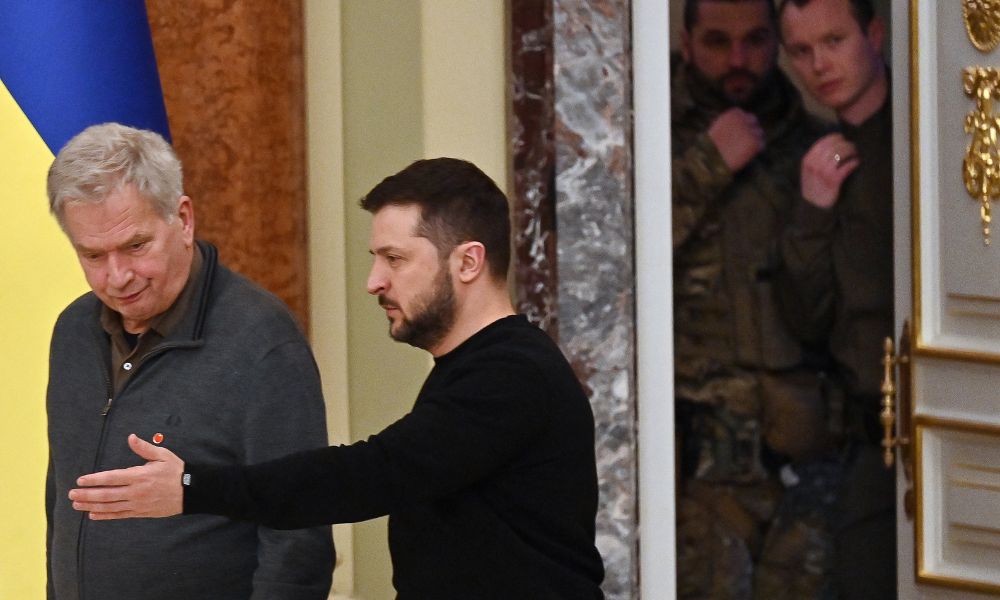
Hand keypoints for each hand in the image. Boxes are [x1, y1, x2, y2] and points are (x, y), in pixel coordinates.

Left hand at [69, 434, 184, 519]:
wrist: (191, 491)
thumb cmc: (176, 471)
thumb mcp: (163, 455)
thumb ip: (144, 448)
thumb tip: (130, 438)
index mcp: (139, 476)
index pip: (111, 478)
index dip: (94, 480)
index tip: (80, 481)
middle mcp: (136, 492)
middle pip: (106, 495)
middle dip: (86, 495)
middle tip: (71, 494)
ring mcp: (137, 504)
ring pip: (110, 507)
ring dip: (91, 506)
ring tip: (77, 505)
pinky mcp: (141, 512)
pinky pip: (119, 515)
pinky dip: (105, 516)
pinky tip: (93, 515)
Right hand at [707, 108, 764, 171]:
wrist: (710, 161)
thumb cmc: (709, 148)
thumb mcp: (717, 131)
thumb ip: (729, 125)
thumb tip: (739, 127)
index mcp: (732, 115)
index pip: (743, 115)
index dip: (742, 123)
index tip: (738, 133)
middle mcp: (742, 120)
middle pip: (753, 121)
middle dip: (750, 129)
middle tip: (745, 141)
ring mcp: (749, 131)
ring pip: (759, 133)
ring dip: (754, 139)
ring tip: (744, 149)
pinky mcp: (754, 143)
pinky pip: (761, 144)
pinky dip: (757, 149)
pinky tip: (748, 155)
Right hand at [800, 133, 858, 208]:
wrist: (812, 206)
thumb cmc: (814, 186)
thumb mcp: (809, 171)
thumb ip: (816, 158)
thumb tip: (833, 143)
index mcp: (808, 160)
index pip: (823, 142)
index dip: (835, 138)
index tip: (843, 138)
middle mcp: (814, 165)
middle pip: (833, 146)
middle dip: (845, 144)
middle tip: (853, 146)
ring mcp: (823, 173)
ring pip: (840, 154)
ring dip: (851, 151)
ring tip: (855, 153)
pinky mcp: (833, 181)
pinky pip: (846, 167)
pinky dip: (853, 163)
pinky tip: (856, 163)